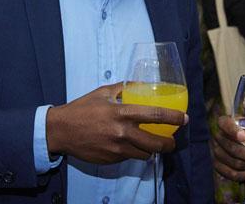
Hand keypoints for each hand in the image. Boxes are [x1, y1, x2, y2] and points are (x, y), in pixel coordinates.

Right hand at [46, 83, 187, 163]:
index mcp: (122, 113)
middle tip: (173, 140)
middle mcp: (121, 133)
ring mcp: (116, 149)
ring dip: (152, 150)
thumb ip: (124, 87)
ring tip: (154, 144)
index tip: (184, 119)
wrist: (60, 131)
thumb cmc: (82, 108)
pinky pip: (129, 158)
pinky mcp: (110, 160)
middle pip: (155, 143)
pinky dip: (134, 153)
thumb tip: (141, 83)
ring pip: (144, 154)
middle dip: (169, 144)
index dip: (173, 118)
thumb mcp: (103, 92)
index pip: (155, 115)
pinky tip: (132, 146)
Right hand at [213, 113, 244, 181]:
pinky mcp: (217, 164)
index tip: (244, 136)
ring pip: (232, 162)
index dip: (233, 130)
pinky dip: (241, 175)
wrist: (234, 139)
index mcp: (225, 122)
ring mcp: (216, 152)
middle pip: (233, 148)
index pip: (225, 125)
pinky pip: (228, 173)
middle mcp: (218, 136)